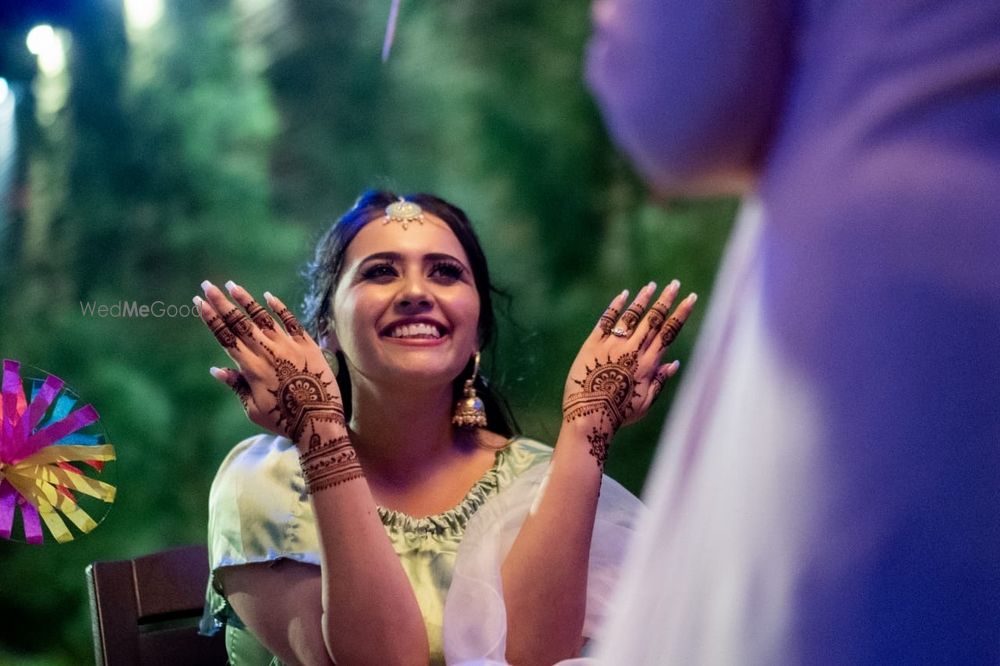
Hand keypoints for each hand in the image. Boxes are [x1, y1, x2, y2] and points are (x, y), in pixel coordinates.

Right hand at [194, 280, 344, 445]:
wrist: (319, 421)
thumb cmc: (284, 420)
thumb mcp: (253, 408)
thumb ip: (236, 385)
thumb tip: (216, 369)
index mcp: (250, 367)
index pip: (225, 337)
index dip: (211, 318)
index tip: (199, 302)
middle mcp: (266, 352)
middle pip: (239, 322)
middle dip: (221, 302)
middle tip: (207, 284)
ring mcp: (288, 345)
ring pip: (262, 317)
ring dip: (245, 300)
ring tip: (231, 285)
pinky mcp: (307, 344)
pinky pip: (291, 321)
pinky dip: (279, 307)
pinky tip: (268, 296)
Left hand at [562, 280, 695, 466]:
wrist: (589, 415)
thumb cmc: (619, 415)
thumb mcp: (645, 402)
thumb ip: (660, 381)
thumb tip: (674, 363)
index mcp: (648, 364)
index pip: (669, 332)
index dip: (681, 314)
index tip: (691, 298)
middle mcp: (633, 350)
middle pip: (653, 320)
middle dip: (666, 300)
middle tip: (674, 283)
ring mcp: (612, 345)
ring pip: (631, 316)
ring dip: (643, 299)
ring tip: (652, 286)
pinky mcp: (592, 344)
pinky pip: (606, 321)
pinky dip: (615, 306)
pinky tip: (623, 295)